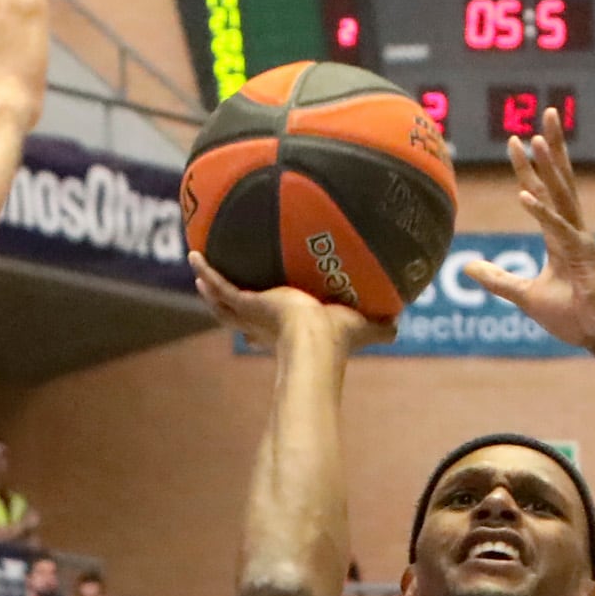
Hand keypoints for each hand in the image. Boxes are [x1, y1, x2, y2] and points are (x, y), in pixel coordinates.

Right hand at [189, 254, 389, 355]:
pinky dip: (207, 271)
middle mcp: (266, 324)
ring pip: (222, 302)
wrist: (317, 340)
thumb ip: (379, 326)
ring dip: (210, 286)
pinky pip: (220, 285)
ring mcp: (252, 314)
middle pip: (239, 314)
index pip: (269, 329)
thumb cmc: (339, 339)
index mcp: (288, 330)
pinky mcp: (246, 303)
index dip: (260, 327)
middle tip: (218, 285)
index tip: (257, 320)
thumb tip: (400, 324)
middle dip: (229, 302)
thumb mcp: (361, 325)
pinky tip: (194, 254)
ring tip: (198, 267)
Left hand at [468, 109, 594, 352]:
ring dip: (548, 168)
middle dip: (553, 147)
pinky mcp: (582, 258)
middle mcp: (573, 231)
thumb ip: (497, 280)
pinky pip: (558, 230)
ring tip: (537, 140)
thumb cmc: (573, 316)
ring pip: (562, 196)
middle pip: (560, 180)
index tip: (515, 139)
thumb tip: (466, 269)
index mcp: (561, 236)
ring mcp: (580, 241)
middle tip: (548, 112)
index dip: (529, 166)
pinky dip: (541, 212)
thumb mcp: (524, 296)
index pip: (544, 191)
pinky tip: (524, 194)